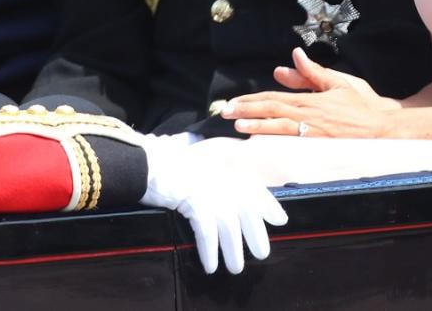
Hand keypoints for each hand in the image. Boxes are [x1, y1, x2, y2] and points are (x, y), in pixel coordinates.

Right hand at [139, 133, 287, 273]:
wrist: (150, 163)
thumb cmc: (175, 169)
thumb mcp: (204, 168)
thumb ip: (221, 180)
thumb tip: (237, 203)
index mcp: (226, 170)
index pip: (254, 188)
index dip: (269, 205)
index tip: (281, 220)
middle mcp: (223, 179)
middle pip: (247, 210)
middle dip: (256, 234)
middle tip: (262, 254)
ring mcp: (209, 190)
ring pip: (230, 227)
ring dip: (234, 251)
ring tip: (236, 268)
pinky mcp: (194, 202)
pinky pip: (207, 232)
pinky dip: (210, 251)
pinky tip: (210, 265)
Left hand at [223, 49, 399, 138]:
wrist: (383, 127)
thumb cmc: (362, 104)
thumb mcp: (338, 82)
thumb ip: (313, 72)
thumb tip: (293, 56)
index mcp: (311, 98)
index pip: (275, 97)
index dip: (253, 99)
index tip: (234, 101)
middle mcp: (309, 115)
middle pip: (272, 111)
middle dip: (247, 111)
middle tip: (225, 112)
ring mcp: (313, 133)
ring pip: (278, 128)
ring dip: (256, 126)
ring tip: (237, 125)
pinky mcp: (319, 146)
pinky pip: (291, 144)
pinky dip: (274, 142)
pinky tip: (261, 144)